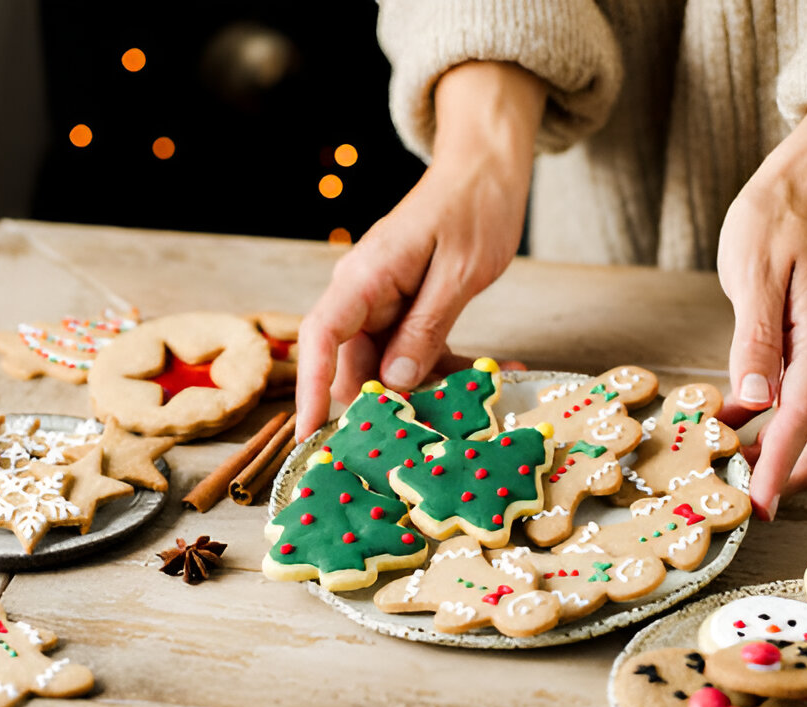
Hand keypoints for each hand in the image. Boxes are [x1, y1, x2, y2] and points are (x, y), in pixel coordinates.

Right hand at [295, 62, 544, 440]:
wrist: (487, 168)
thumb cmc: (474, 206)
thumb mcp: (458, 272)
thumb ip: (425, 327)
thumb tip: (395, 382)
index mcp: (366, 277)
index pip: (321, 336)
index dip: (311, 387)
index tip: (310, 433)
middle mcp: (366, 293)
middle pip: (357, 364)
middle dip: (388, 405)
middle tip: (431, 438)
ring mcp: (387, 303)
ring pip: (392, 366)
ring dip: (433, 389)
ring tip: (481, 404)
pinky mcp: (410, 309)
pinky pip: (419, 352)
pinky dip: (451, 367)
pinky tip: (496, 374)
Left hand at [717, 106, 806, 519]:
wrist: (806, 192)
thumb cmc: (776, 224)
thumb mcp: (755, 276)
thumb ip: (755, 341)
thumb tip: (756, 403)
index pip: (801, 422)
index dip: (776, 471)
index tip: (754, 508)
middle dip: (777, 476)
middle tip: (724, 495)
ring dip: (769, 456)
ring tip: (716, 465)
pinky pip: (795, 411)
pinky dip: (766, 430)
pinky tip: (725, 427)